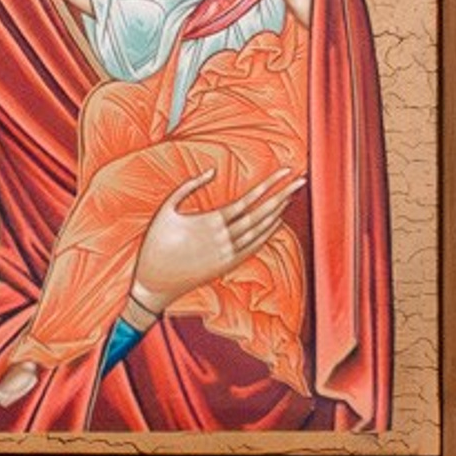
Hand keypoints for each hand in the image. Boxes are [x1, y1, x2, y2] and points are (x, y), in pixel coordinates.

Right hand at [132, 166, 304, 309]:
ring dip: (278, 212)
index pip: (248, 199)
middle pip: (262, 213)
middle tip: (301, 180)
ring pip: (261, 230)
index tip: (285, 172)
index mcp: (211, 221)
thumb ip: (188, 186)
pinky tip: (277, 221)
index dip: (269, 184)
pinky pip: (255, 247)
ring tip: (292, 196)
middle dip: (283, 195)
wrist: (154, 284)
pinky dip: (268, 233)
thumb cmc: (155, 243)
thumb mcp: (166, 208)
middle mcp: (225, 238)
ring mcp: (229, 254)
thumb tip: (212, 171)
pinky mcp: (228, 265)